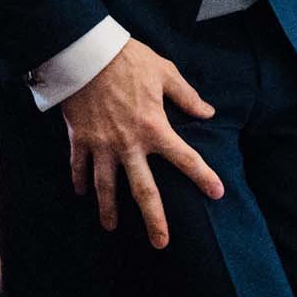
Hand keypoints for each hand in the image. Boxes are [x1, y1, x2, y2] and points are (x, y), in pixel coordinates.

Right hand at [60, 39, 222, 248]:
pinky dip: (80, 181)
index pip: (185, 158)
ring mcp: (101, 145)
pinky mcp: (79, 140)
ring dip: (109, 208)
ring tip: (111, 227)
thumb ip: (187, 96)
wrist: (86, 53)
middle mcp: (128, 144)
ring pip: (106, 186)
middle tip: (161, 243)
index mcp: (154, 127)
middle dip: (153, 219)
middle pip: (143, 189)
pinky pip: (79, 167)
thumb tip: (208, 113)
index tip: (217, 193)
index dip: (203, 176)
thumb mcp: (165, 73)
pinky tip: (82, 193)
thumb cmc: (129, 60)